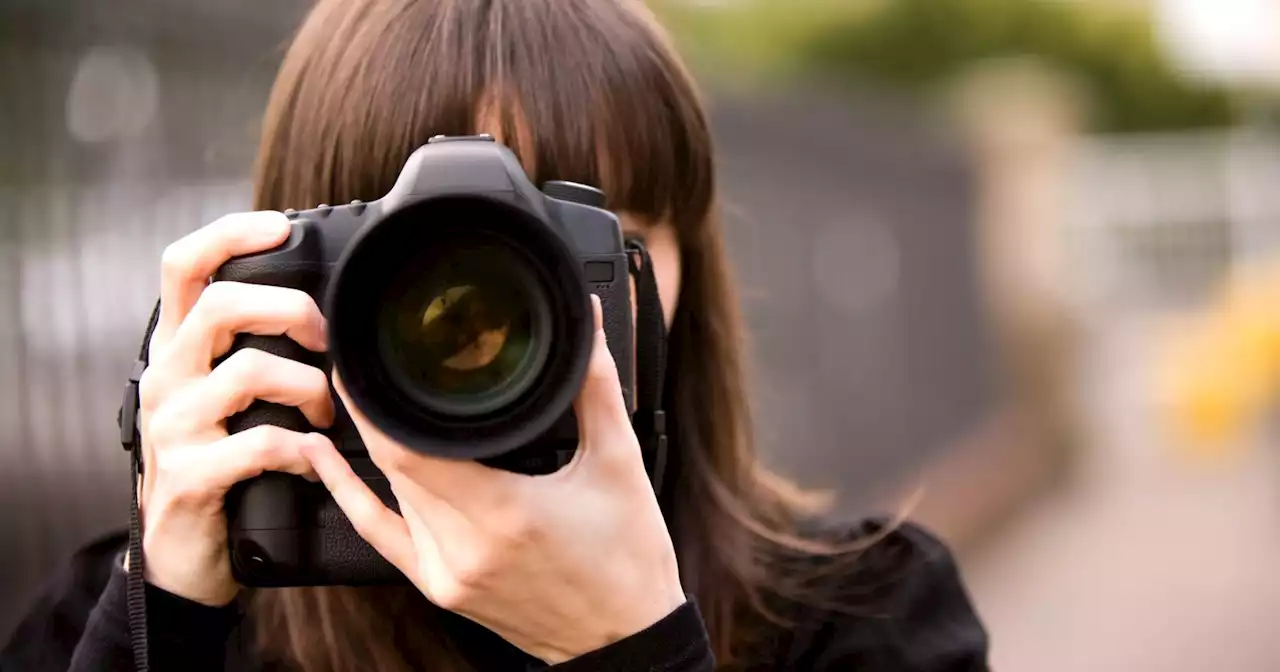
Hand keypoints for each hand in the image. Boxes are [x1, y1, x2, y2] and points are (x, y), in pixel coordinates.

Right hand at [135, 212, 334, 605]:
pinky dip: (303, 450)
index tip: (280, 228)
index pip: (183, 266)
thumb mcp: (225, 400)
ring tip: (327, 416)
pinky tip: (313, 460)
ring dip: (310, 388)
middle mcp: (166, 378)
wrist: (184, 556)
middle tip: (328, 343)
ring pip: (251, 371)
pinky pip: (263, 442)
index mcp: (177, 351)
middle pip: (222, 306)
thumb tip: (318, 308)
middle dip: (293, 312)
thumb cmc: (220, 465)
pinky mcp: (192, 476)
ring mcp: (173, 427)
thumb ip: (250, 352)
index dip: (229, 235)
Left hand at [303, 296, 685, 662]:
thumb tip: (588, 322)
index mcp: (504, 515)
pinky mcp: (443, 589)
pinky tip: (326, 462)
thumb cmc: (630, 559)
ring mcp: (447, 575)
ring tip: (360, 396)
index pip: (409, 452)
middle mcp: (465, 550)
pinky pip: (383, 538)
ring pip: (390, 496)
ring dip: (374, 447)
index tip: (360, 363)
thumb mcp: (620, 463)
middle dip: (370, 414)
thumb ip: (596, 385)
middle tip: (361, 364)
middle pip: (392, 469)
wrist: (627, 638)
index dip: (374, 406)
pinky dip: (353, 497)